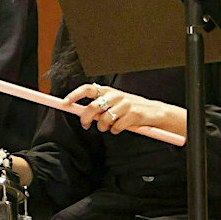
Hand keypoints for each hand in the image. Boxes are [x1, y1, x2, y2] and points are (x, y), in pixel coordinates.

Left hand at [62, 82, 183, 140]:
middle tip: (86, 125)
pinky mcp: (134, 114)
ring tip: (109, 127)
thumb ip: (99, 106)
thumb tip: (81, 113)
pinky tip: (121, 128)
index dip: (75, 95)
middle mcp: (116, 95)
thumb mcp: (114, 103)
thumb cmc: (130, 108)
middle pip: (93, 107)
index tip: (65, 103)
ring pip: (104, 120)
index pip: (88, 89)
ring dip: (104, 127)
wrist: (155, 112)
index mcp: (109, 91)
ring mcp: (125, 104)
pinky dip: (116, 130)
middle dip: (86, 118)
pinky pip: (117, 127)